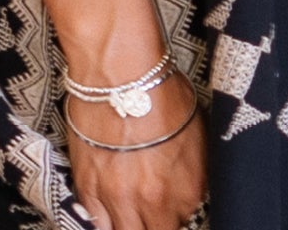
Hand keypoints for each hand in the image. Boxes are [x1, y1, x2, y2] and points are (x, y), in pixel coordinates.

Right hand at [66, 87, 207, 229]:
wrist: (121, 73)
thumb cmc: (161, 93)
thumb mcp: (198, 136)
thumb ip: (194, 174)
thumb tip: (191, 189)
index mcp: (188, 191)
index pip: (185, 226)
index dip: (178, 217)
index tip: (173, 209)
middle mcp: (154, 203)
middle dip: (155, 226)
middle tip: (153, 216)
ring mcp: (119, 199)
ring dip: (129, 226)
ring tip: (131, 216)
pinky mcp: (88, 189)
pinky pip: (95, 223)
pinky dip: (103, 221)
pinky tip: (109, 212)